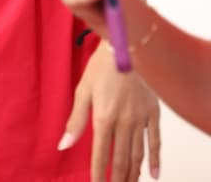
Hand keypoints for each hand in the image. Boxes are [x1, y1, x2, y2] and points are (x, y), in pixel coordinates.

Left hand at [59, 44, 159, 181]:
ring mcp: (141, 119)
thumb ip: (75, 121)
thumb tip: (63, 145)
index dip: (99, 172)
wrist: (124, 48)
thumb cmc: (99, 69)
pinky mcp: (153, 113)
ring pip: (138, 153)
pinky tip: (154, 173)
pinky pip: (156, 141)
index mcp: (104, 117)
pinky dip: (155, 158)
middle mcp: (125, 121)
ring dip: (134, 172)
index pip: (101, 153)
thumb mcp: (82, 92)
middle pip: (122, 158)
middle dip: (118, 177)